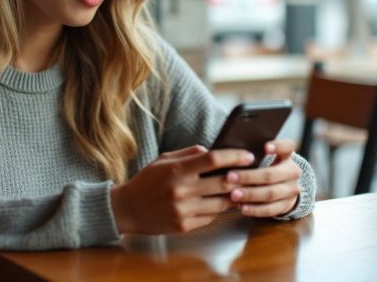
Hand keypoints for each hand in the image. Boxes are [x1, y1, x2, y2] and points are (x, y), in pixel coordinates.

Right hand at [110, 145, 255, 233]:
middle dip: (240, 178)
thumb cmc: (147, 181)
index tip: (247, 156)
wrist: (128, 209)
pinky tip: (215, 203)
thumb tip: (213, 151)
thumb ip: (189, 153)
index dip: (234, 156)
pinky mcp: (184, 226)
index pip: (212, 159)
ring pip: (222, 203)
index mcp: (177, 169)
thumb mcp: (163, 160)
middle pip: (223, 182)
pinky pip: (211, 217)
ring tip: (236, 190)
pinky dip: (216, 209)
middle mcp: (182, 190)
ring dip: (232, 196)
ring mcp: (184, 210)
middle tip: (248, 174)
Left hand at [224, 139, 301, 217]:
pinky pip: (271, 209)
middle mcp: (293, 172)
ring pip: (271, 193)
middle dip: (249, 177)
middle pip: (271, 174)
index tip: (265, 147)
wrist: (284, 187)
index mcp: (287, 156)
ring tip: (233, 195)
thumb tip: (231, 152)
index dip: (278, 146)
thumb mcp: (265, 157)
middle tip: (229, 177)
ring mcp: (292, 190)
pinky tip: (242, 208)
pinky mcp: (287, 205)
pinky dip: (256, 210)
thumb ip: (253, 153)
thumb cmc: (266, 167)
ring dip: (250, 195)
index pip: (287, 147)